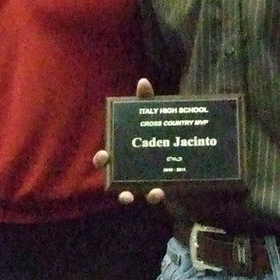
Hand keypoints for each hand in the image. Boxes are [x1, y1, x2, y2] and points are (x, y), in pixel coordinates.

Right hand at [93, 78, 164, 204]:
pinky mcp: (156, 186)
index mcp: (121, 152)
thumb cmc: (155, 127)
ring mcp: (140, 180)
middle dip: (120, 191)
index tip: (105, 157)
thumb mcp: (152, 112)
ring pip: (133, 194)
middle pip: (116, 183)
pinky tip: (161, 190)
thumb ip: (146, 99)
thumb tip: (143, 82)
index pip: (103, 160)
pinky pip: (152, 195)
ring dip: (138, 198)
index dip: (101, 160)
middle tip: (124, 193)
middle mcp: (126, 169)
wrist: (179, 141)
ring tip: (150, 196)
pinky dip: (156, 195)